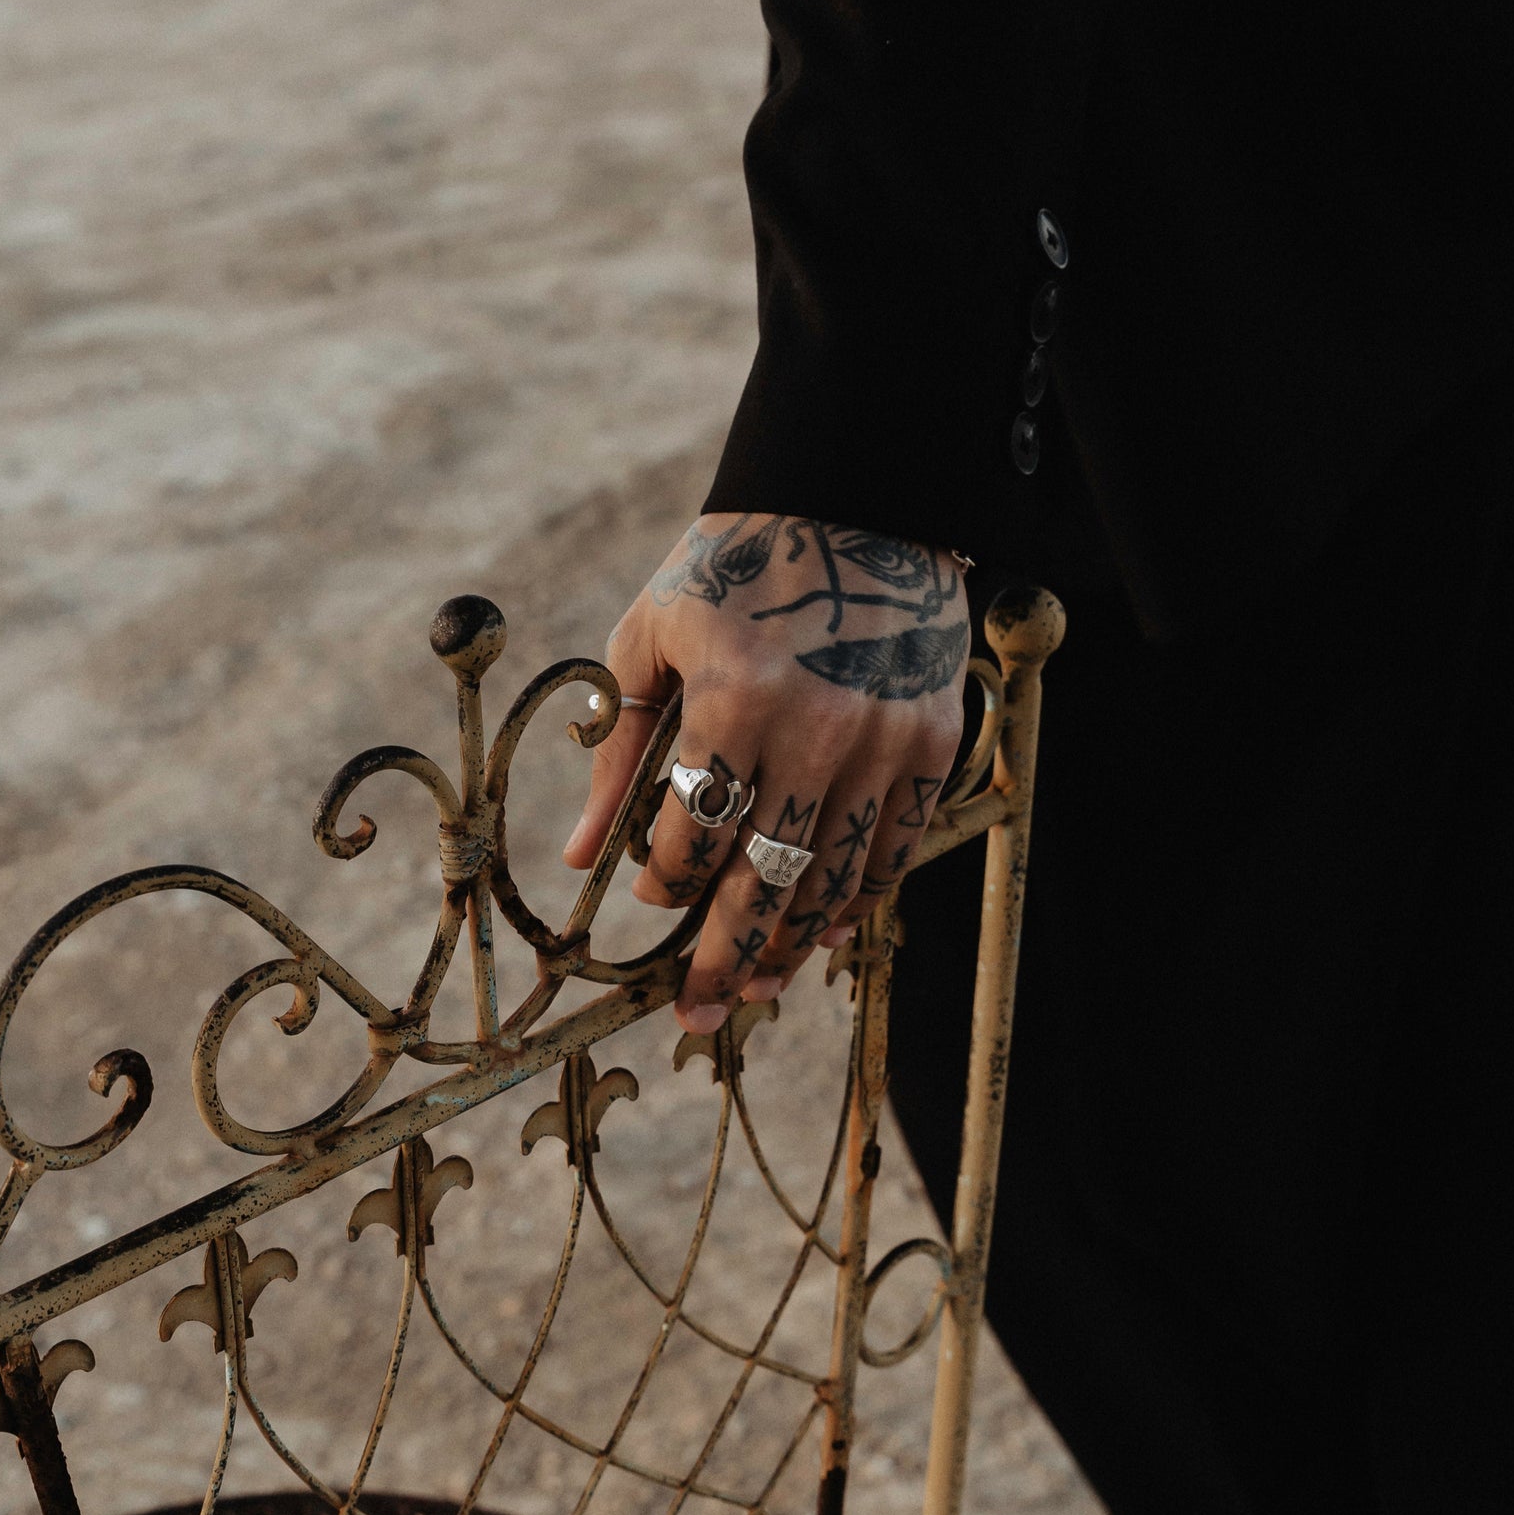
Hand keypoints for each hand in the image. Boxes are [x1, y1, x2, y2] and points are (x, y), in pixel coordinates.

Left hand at [564, 513, 969, 1031]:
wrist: (857, 500)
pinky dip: (857, 901)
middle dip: (723, 959)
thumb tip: (580, 855)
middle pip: (764, 881)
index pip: (695, 835)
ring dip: (790, 946)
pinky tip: (822, 932)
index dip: (667, 884)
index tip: (653, 899)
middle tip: (697, 1014)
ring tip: (755, 987)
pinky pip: (896, 851)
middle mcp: (816, 730)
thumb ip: (620, 750)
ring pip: (832, 880)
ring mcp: (884, 740)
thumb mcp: (653, 638)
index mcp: (734, 698)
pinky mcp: (934, 742)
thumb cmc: (734, 567)